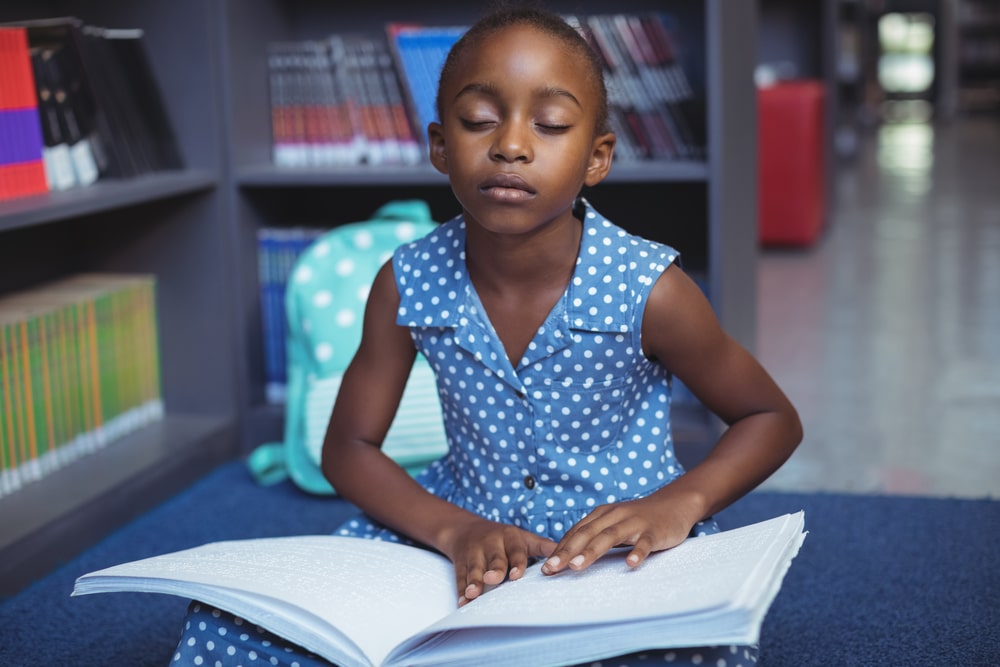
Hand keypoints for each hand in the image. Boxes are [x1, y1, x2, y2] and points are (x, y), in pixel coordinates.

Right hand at [438, 516, 555, 605]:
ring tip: (473, 594)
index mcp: (510, 537)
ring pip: (475, 568)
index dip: (517, 562)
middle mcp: (491, 543)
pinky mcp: (460, 563)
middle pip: (494, 558)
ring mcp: (474, 553)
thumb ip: (544, 546)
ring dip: (474, 581)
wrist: (465, 529)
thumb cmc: (503, 538)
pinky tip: (463, 602)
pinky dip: (461, 590)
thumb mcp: (523, 538)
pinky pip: (460, 577)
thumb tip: (570, 554)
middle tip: (494, 579)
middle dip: (495, 569)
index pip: (516, 550)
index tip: (517, 575)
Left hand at [540, 493, 700, 574]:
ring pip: (610, 536)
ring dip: (591, 551)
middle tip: (550, 569)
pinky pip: (644, 542)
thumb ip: (594, 537)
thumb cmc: (639, 519)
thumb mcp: (613, 524)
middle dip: (566, 552)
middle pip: (586, 534)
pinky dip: (637, 552)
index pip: (576, 533)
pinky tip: (630, 564)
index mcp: (601, 515)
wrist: (674, 504)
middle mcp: (614, 516)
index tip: (544, 567)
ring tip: (576, 567)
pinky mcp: (654, 531)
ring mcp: (634, 523)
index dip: (559, 549)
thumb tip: (568, 557)